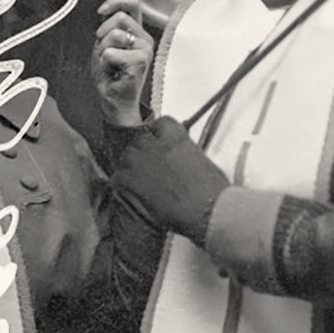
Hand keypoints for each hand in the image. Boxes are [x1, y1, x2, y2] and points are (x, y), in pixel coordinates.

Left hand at [92, 0, 154, 126]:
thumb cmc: (110, 75)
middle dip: (103, 34)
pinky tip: (113, 71)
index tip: (101, 11)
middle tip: (104, 52)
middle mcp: (144, 39)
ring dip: (103, 50)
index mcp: (137, 32)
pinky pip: (111, 53)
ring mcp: (145, 50)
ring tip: (109, 63)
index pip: (132, 4)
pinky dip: (105, 62)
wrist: (113, 99)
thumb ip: (108, 27)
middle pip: (120, 18)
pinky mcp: (141, 62)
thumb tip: (104, 11)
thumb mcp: (104, 44)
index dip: (116, 1)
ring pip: (115, 34)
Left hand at [113, 116, 228, 246]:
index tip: (160, 142)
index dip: (159, 134)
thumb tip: (184, 162)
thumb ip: (188, 156)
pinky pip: (118, 177)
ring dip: (132, 167)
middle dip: (144, 152)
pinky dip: (123, 185)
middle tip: (151, 169)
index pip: (161, 123)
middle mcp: (157, 145)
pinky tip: (134, 194)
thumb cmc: (215, 192)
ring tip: (141, 183)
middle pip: (140, 140)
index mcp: (178, 138)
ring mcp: (142, 162)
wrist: (209, 210)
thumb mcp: (205, 164)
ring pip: (127, 157)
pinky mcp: (132, 181)